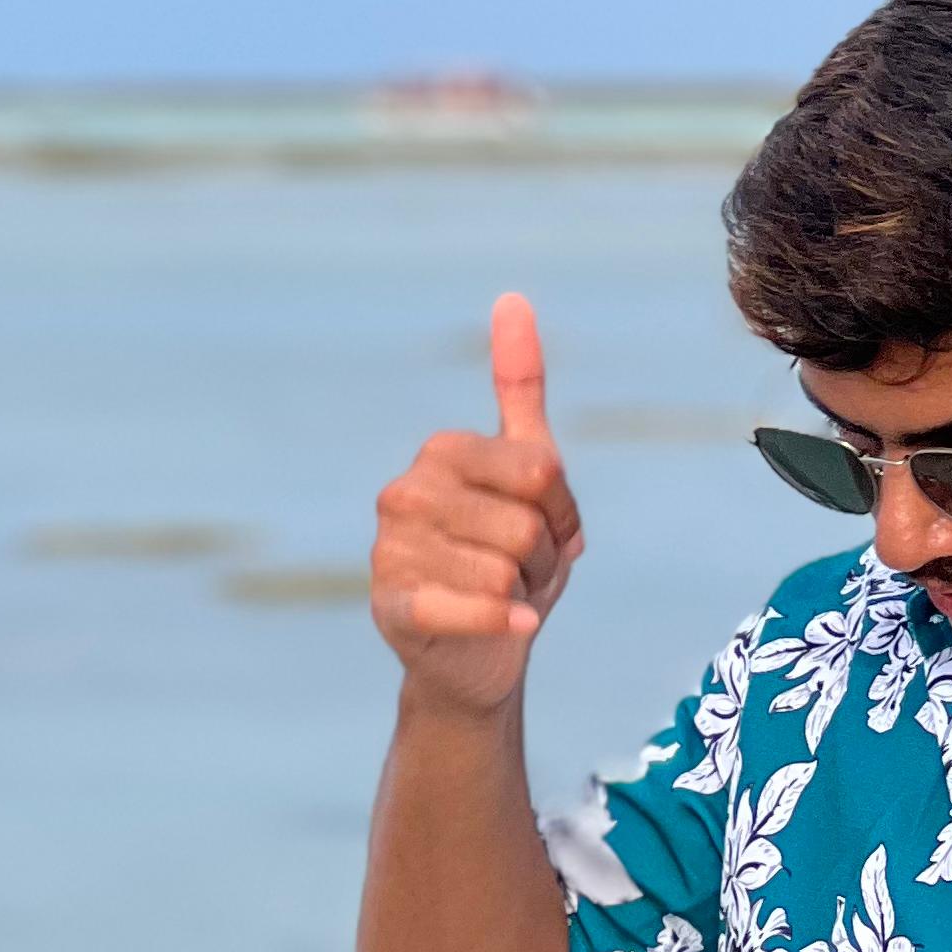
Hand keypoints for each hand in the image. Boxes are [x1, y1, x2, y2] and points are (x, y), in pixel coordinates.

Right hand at [370, 293, 585, 713]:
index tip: (544, 527)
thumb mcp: (525, 471)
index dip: (561, 510)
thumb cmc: (507, 557)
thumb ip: (519, 385)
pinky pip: (474, 607)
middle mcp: (404, 493)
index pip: (543, 469)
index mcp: (440, 451)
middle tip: (522, 572)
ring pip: (507, 570)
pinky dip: (508, 623)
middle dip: (543, 558)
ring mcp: (390, 550)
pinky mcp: (393, 607)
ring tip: (503, 598)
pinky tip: (515, 625)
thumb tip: (513, 297)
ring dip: (526, 594)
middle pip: (525, 523)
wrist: (478, 655)